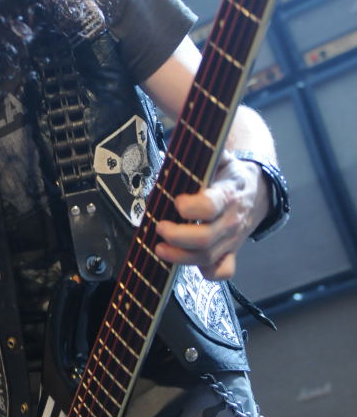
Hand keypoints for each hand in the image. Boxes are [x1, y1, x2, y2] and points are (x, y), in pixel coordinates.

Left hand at [154, 151, 268, 280]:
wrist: (256, 191)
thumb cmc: (229, 175)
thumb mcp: (220, 157)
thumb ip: (204, 154)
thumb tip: (185, 144)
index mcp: (227, 194)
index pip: (210, 206)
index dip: (190, 207)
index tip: (176, 202)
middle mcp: (231, 220)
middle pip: (205, 238)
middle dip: (176, 236)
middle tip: (160, 227)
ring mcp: (231, 240)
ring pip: (207, 257)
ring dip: (180, 256)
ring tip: (160, 248)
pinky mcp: (231, 252)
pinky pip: (222, 272)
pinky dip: (206, 272)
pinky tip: (188, 262)